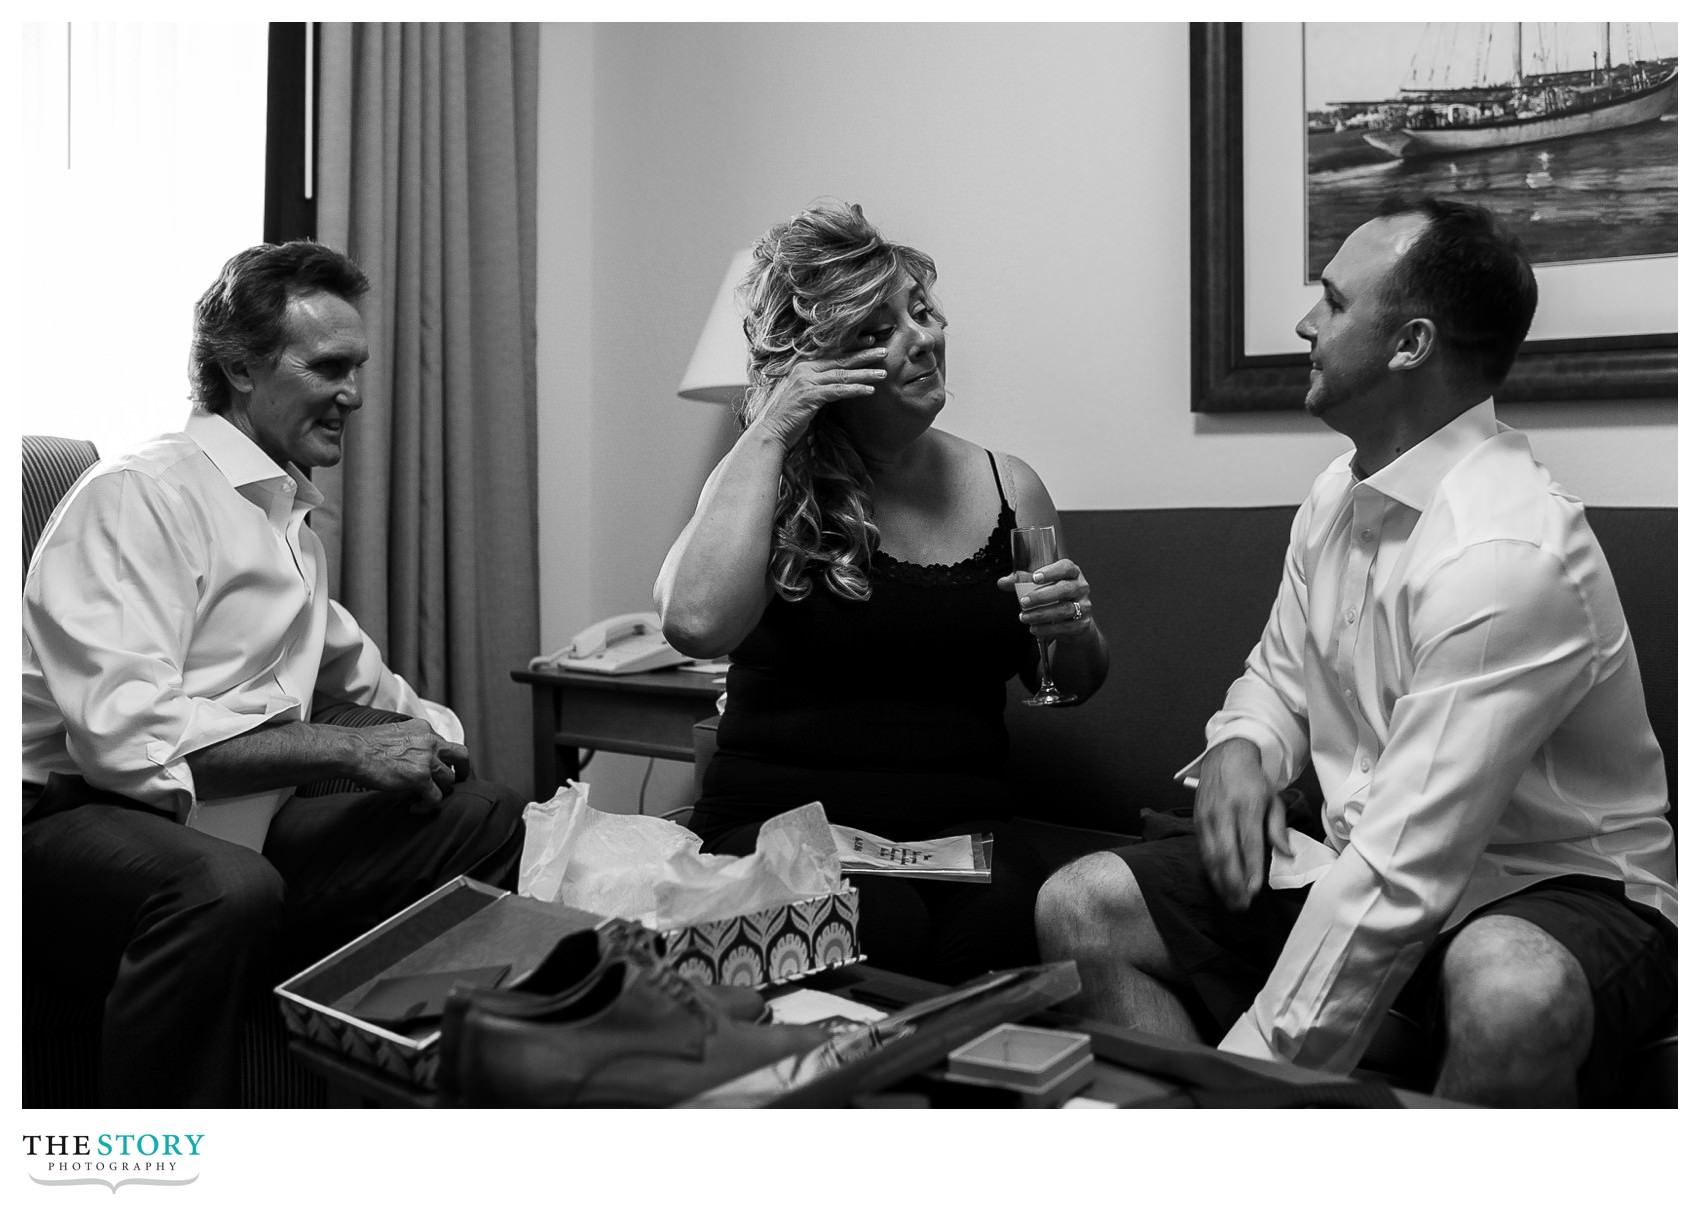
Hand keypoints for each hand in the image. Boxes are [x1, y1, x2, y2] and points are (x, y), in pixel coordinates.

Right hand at [348, 719, 469, 804]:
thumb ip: (410, 742)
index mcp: (423, 729)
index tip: (438, 767)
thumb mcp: (394, 734)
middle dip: (463, 769)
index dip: (443, 758)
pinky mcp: (421, 778)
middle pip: (461, 755)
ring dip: (439, 790)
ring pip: (449, 780)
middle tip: (458, 780)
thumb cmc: (364, 745)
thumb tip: (412, 759)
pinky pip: (436, 798)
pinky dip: (427, 805)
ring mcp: (427, 760)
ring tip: (424, 798)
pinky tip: (414, 807)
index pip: (444, 743)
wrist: (353, 751)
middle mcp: (430, 741)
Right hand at [753, 347, 887, 447]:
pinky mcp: (810, 396)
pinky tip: (870, 390)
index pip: (832, 351)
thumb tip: (836, 382)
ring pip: (842, 374)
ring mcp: (806, 382)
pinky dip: (856, 389)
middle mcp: (804, 369)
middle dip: (864, 354)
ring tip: (882, 373)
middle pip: (840, 358)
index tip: (871, 339)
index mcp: (802, 365)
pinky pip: (839, 391)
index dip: (852, 344)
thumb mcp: (801, 393)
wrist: (770, 431)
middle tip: (884, 350)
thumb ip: (816, 383)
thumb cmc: (787, 415)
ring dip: (865, 373)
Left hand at [998, 558, 1094, 642]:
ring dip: (1041, 614)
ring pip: (1065, 609)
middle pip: (1065, 589)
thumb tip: (1002, 582)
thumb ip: (1022, 583)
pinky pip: (1066, 627)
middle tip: (1023, 602)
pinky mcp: (1083, 624)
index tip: (1034, 578)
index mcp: (1072, 573)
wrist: (1073, 622)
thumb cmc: (1055, 598)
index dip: (1051, 571)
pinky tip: (1034, 628)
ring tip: (1024, 617)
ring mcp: (1084, 606)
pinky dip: (1048, 629)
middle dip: (1042, 596)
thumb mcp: (1040, 587)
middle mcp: (1081, 587)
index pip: (1066, 567)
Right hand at [1195, 738, 1291, 910]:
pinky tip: (1219, 884)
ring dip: (1220, 881)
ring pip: (1210, 856)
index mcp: (1246, 805)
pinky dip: (1211, 870)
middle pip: (1225, 854)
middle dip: (1233, 882)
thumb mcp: (1273, 798)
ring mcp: (1206, 817)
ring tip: (1231, 901)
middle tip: (1242, 904)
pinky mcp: (1196, 821)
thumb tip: (1286, 853)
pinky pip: (1203, 851)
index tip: (1254, 890)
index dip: (1250, 868)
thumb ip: (1277, 827)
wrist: (1225, 757)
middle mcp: (1223, 812)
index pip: (1248, 843)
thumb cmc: (1253, 780)